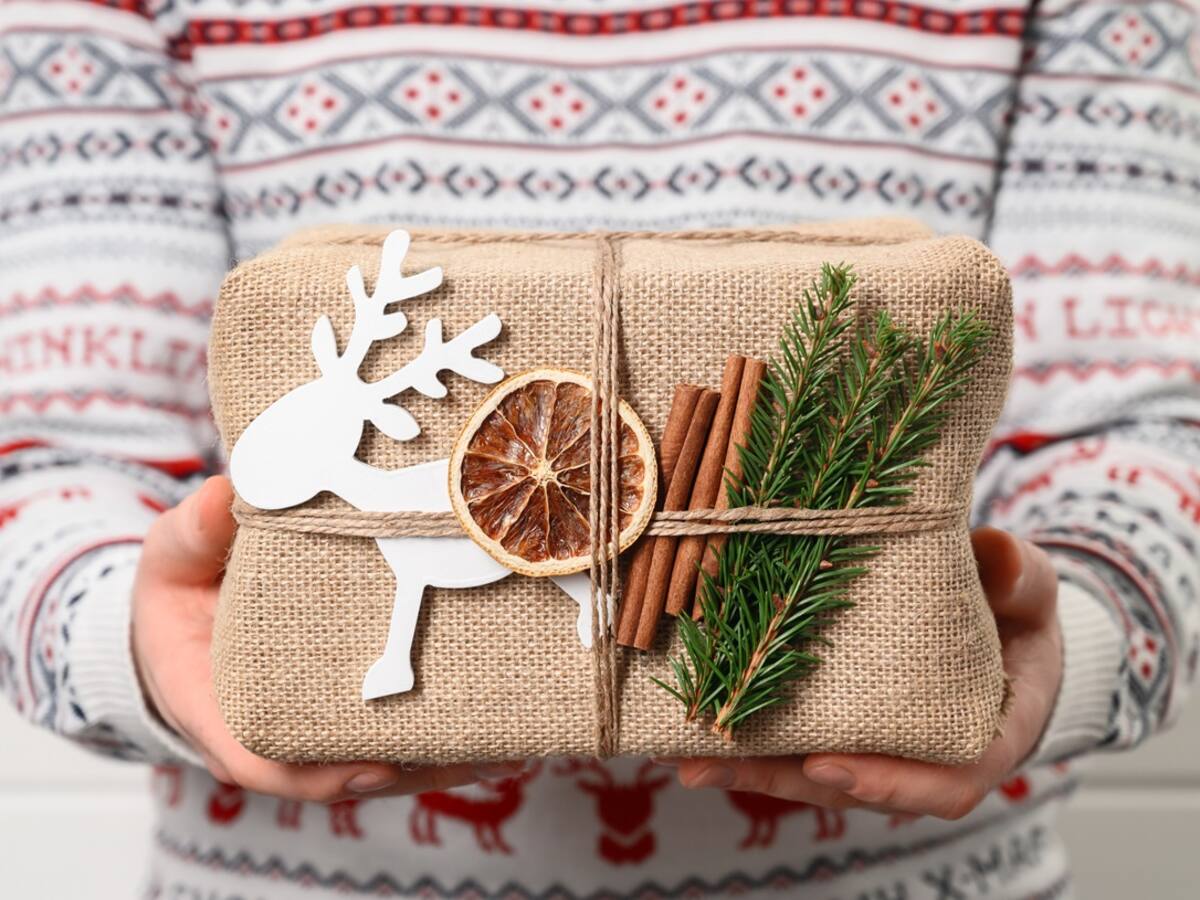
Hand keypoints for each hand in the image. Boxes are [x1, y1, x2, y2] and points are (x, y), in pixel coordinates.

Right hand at [132, 475, 521, 800]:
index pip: (260, 758)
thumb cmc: (179, 588)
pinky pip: (394, 744)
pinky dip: (442, 743)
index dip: (317, 772)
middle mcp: (269, 733)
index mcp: (215, 706)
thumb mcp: (174, 555)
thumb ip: (194, 533)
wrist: (186, 611)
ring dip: (440, 764)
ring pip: (378, 767)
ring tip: (508, 747)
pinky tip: (499, 731)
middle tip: (476, 753)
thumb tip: (222, 495)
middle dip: (410, 771)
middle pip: (340, 772)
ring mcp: (309, 731)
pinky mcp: (342, 717)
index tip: (372, 766)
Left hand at [661, 527, 1061, 819]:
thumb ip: (1021, 576)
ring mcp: (884, 743)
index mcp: (991, 732)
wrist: (1001, 614)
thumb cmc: (1017, 605)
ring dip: (754, 770)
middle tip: (723, 764)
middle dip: (789, 781)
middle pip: (861, 786)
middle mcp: (931, 752)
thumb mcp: (1030, 583)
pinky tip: (695, 733)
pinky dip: (753, 744)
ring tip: (688, 760)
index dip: (891, 783)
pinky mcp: (849, 724)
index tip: (831, 767)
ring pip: (820, 772)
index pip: (951, 779)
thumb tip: (998, 555)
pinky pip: (802, 741)